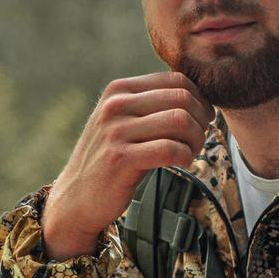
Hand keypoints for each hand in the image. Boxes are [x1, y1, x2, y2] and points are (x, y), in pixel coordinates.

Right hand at [39, 73, 214, 260]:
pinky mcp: (120, 159)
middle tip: (198, 139)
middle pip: (181, 98)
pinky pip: (170, 149)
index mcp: (118, 90)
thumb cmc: (109, 161)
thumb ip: (150, 105)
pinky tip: (182, 164)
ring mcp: (115, 131)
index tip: (203, 119)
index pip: (175, 79)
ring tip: (190, 153)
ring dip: (196, 139)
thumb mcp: (122, 122)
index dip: (200, 99)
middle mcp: (115, 105)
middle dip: (201, 120)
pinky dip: (186, 157)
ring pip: (179, 121)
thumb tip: (197, 96)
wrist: (75, 198)